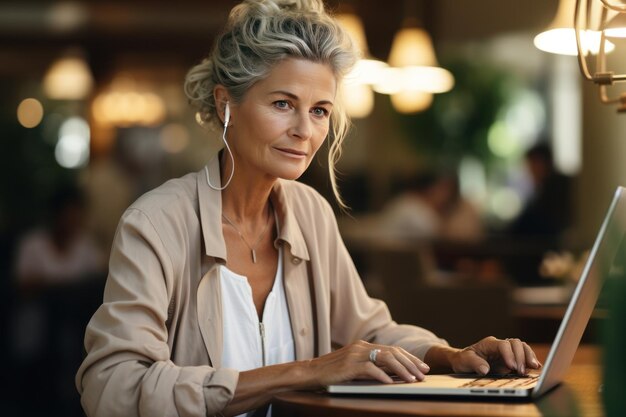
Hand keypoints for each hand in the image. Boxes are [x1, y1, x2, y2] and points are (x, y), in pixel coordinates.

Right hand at [307, 340, 430, 384]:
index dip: (409, 358)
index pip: (392, 349)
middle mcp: (362, 347)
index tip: (422, 367)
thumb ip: (371, 366)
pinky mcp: (349, 365)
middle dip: (411, 363)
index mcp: (364, 346)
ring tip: (412, 380)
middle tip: (423, 374)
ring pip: (385, 359)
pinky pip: (370, 369)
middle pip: (393, 352)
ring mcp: (355, 354)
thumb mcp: (354, 366)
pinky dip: (383, 376)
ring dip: (402, 370)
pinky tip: (391, 383)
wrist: (310, 372)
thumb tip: (393, 374)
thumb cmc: (332, 372)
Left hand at [449, 336, 541, 375]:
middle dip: (521, 356)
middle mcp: (500, 345)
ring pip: (522, 348)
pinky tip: (535, 367)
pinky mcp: (511, 359)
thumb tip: (485, 369)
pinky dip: (530, 360)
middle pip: (516, 343)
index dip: (509, 354)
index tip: (512, 367)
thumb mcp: (464, 361)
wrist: (463, 361)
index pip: (503, 345)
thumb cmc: (463, 360)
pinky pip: (524, 356)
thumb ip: (474, 364)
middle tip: (521, 371)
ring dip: (528, 357)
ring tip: (532, 368)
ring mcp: (506, 352)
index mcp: (489, 344)